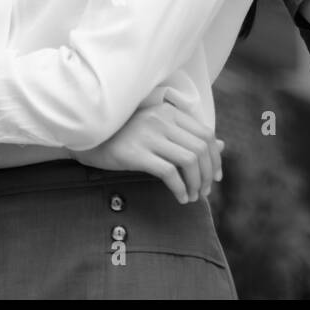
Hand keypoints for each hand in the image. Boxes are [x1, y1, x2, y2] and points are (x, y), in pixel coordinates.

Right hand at [72, 102, 222, 204]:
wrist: (88, 138)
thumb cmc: (125, 135)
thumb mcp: (159, 130)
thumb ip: (188, 136)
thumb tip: (221, 145)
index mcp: (169, 112)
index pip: (205, 134)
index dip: (215, 158)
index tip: (216, 177)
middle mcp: (161, 120)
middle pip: (200, 149)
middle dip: (208, 174)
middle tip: (205, 191)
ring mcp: (149, 136)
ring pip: (188, 161)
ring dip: (196, 183)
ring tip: (194, 196)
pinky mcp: (136, 153)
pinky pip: (169, 173)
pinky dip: (180, 188)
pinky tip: (180, 198)